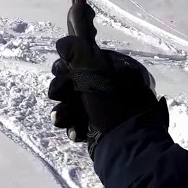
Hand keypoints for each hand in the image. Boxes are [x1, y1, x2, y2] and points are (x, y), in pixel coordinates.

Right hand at [48, 4, 164, 154]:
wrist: (127, 147)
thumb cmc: (113, 104)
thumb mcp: (95, 71)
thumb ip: (77, 51)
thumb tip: (63, 40)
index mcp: (116, 68)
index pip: (85, 58)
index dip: (69, 65)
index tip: (62, 71)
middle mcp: (112, 85)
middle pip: (75, 81)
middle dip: (63, 90)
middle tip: (60, 95)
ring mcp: (107, 108)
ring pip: (74, 104)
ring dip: (64, 110)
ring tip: (61, 120)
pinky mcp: (101, 128)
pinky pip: (80, 121)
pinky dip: (75, 126)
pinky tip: (76, 131)